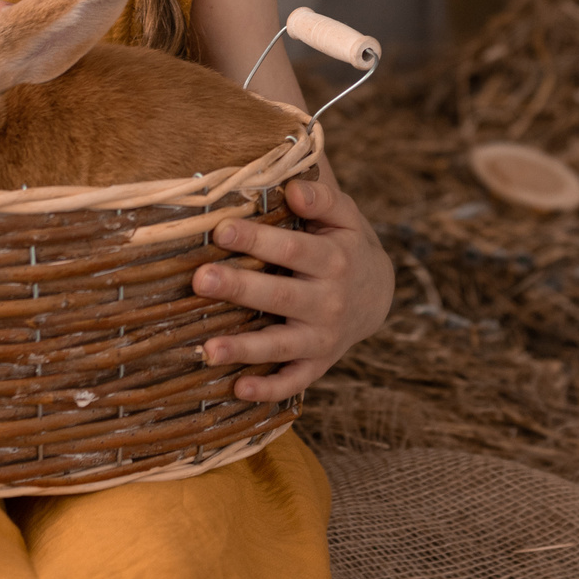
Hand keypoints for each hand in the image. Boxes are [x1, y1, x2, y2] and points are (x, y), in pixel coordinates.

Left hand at [193, 176, 392, 401]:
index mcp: (334, 259)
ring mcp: (322, 337)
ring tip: (208, 349)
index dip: (257, 239)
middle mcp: (329, 300)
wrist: (377, 295)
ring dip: (245, 349)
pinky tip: (238, 390)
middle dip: (240, 288)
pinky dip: (269, 390)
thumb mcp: (344, 215)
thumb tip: (293, 188)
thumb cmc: (346, 244)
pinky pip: (293, 381)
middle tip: (201, 279)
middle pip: (281, 295)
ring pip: (281, 345)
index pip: (292, 248)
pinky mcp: (317, 364)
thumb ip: (321, 196)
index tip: (220, 229)